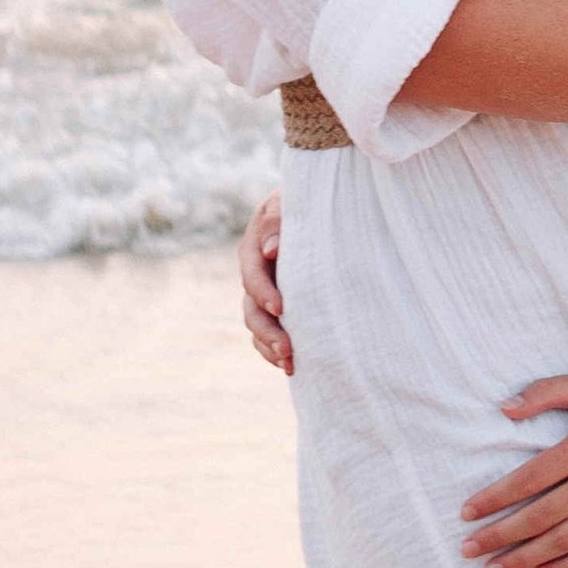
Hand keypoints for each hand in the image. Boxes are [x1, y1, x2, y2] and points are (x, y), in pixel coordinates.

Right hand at [239, 190, 289, 373]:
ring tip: (290, 363)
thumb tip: (270, 251)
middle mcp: (255, 274)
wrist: (317, 207)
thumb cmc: (306, 202)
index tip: (282, 308)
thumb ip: (278, 222)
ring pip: (257, 325)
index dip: (263, 292)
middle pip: (251, 308)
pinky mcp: (278, 306)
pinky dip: (275, 349)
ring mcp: (265, 292)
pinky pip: (267, 332)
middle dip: (267, 331)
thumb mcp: (290, 203)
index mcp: (254, 248)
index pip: (252, 274)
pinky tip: (292, 365)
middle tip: (288, 350)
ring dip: (270, 346)